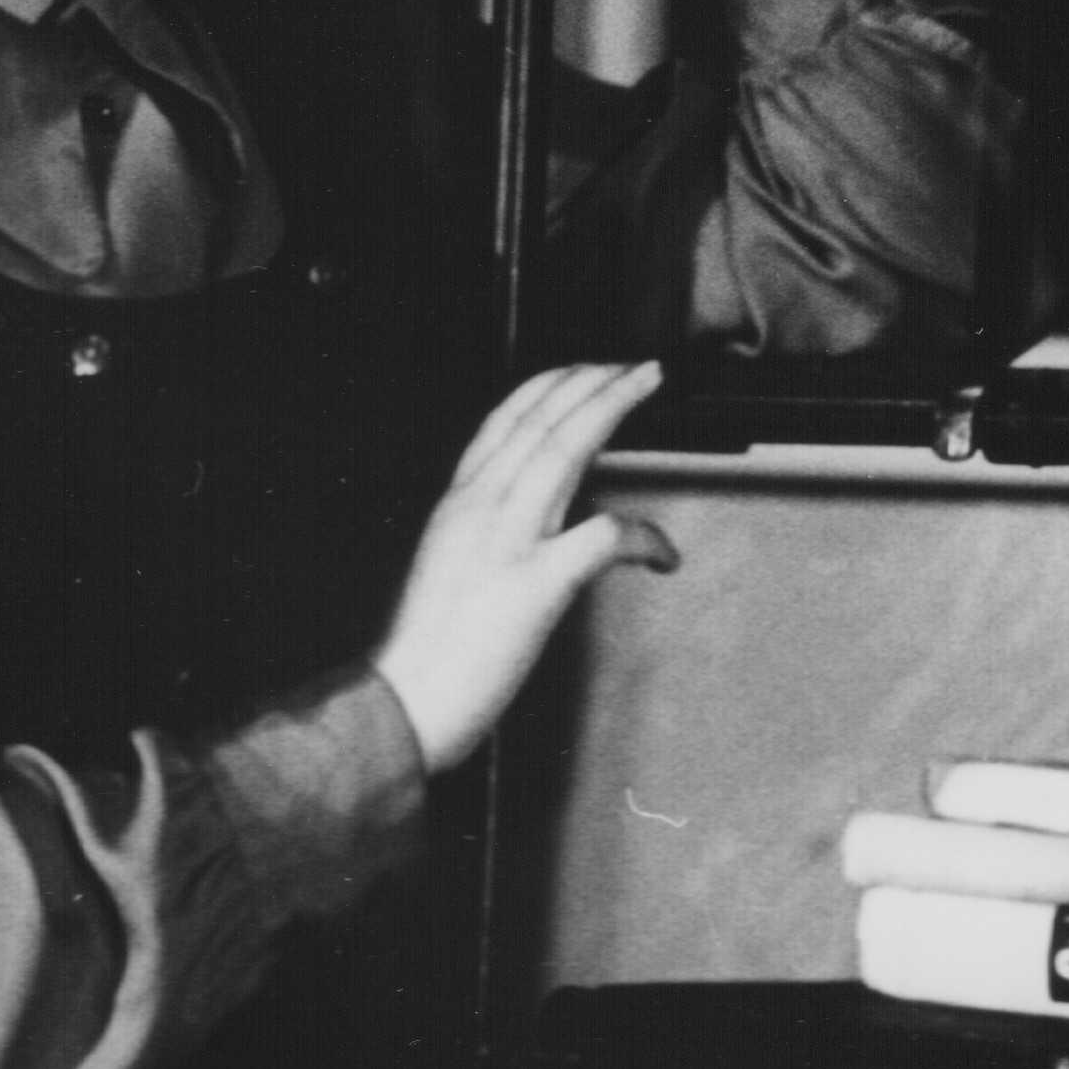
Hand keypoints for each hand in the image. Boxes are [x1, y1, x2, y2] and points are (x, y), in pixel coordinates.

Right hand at [371, 361, 678, 771]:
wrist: (405, 702)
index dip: (548, 388)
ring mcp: (506, 541)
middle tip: (632, 366)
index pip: (503, 422)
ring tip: (645, 384)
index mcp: (457, 506)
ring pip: (563, 449)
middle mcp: (479, 509)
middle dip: (589, 381)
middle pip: (539, 421)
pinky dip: (640, 535)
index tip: (581, 371)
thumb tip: (530, 527)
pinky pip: (601, 538)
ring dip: (609, 408)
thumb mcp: (447, 570)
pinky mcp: (535, 584)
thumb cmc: (427, 653)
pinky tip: (662, 550)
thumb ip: (482, 535)